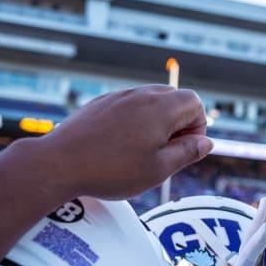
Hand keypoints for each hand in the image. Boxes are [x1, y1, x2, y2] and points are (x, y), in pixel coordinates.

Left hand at [36, 85, 212, 199]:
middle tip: (164, 151)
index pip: (195, 102)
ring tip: (142, 151)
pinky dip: (133, 121)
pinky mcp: (100, 104)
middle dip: (178, 123)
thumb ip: (187, 153)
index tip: (183, 149)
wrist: (59, 164)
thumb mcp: (158, 169)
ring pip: (150, 101)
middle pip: (174, 98)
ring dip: (156, 122)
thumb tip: (207, 143)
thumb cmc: (110, 170)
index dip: (197, 127)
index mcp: (160, 108)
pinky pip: (128, 106)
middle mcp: (140, 95)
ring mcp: (118, 97)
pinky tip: (119, 146)